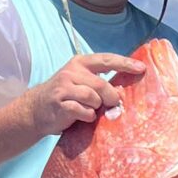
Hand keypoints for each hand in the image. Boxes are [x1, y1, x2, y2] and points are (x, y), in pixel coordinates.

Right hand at [28, 53, 144, 131]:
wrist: (35, 110)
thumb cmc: (65, 96)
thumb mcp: (79, 82)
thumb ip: (98, 82)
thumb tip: (124, 90)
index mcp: (79, 63)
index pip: (106, 60)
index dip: (124, 63)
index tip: (141, 68)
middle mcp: (71, 72)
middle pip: (102, 84)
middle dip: (111, 97)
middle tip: (113, 105)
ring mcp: (64, 87)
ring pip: (94, 99)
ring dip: (96, 108)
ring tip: (88, 110)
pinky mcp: (60, 103)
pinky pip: (84, 112)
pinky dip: (87, 117)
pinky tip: (81, 117)